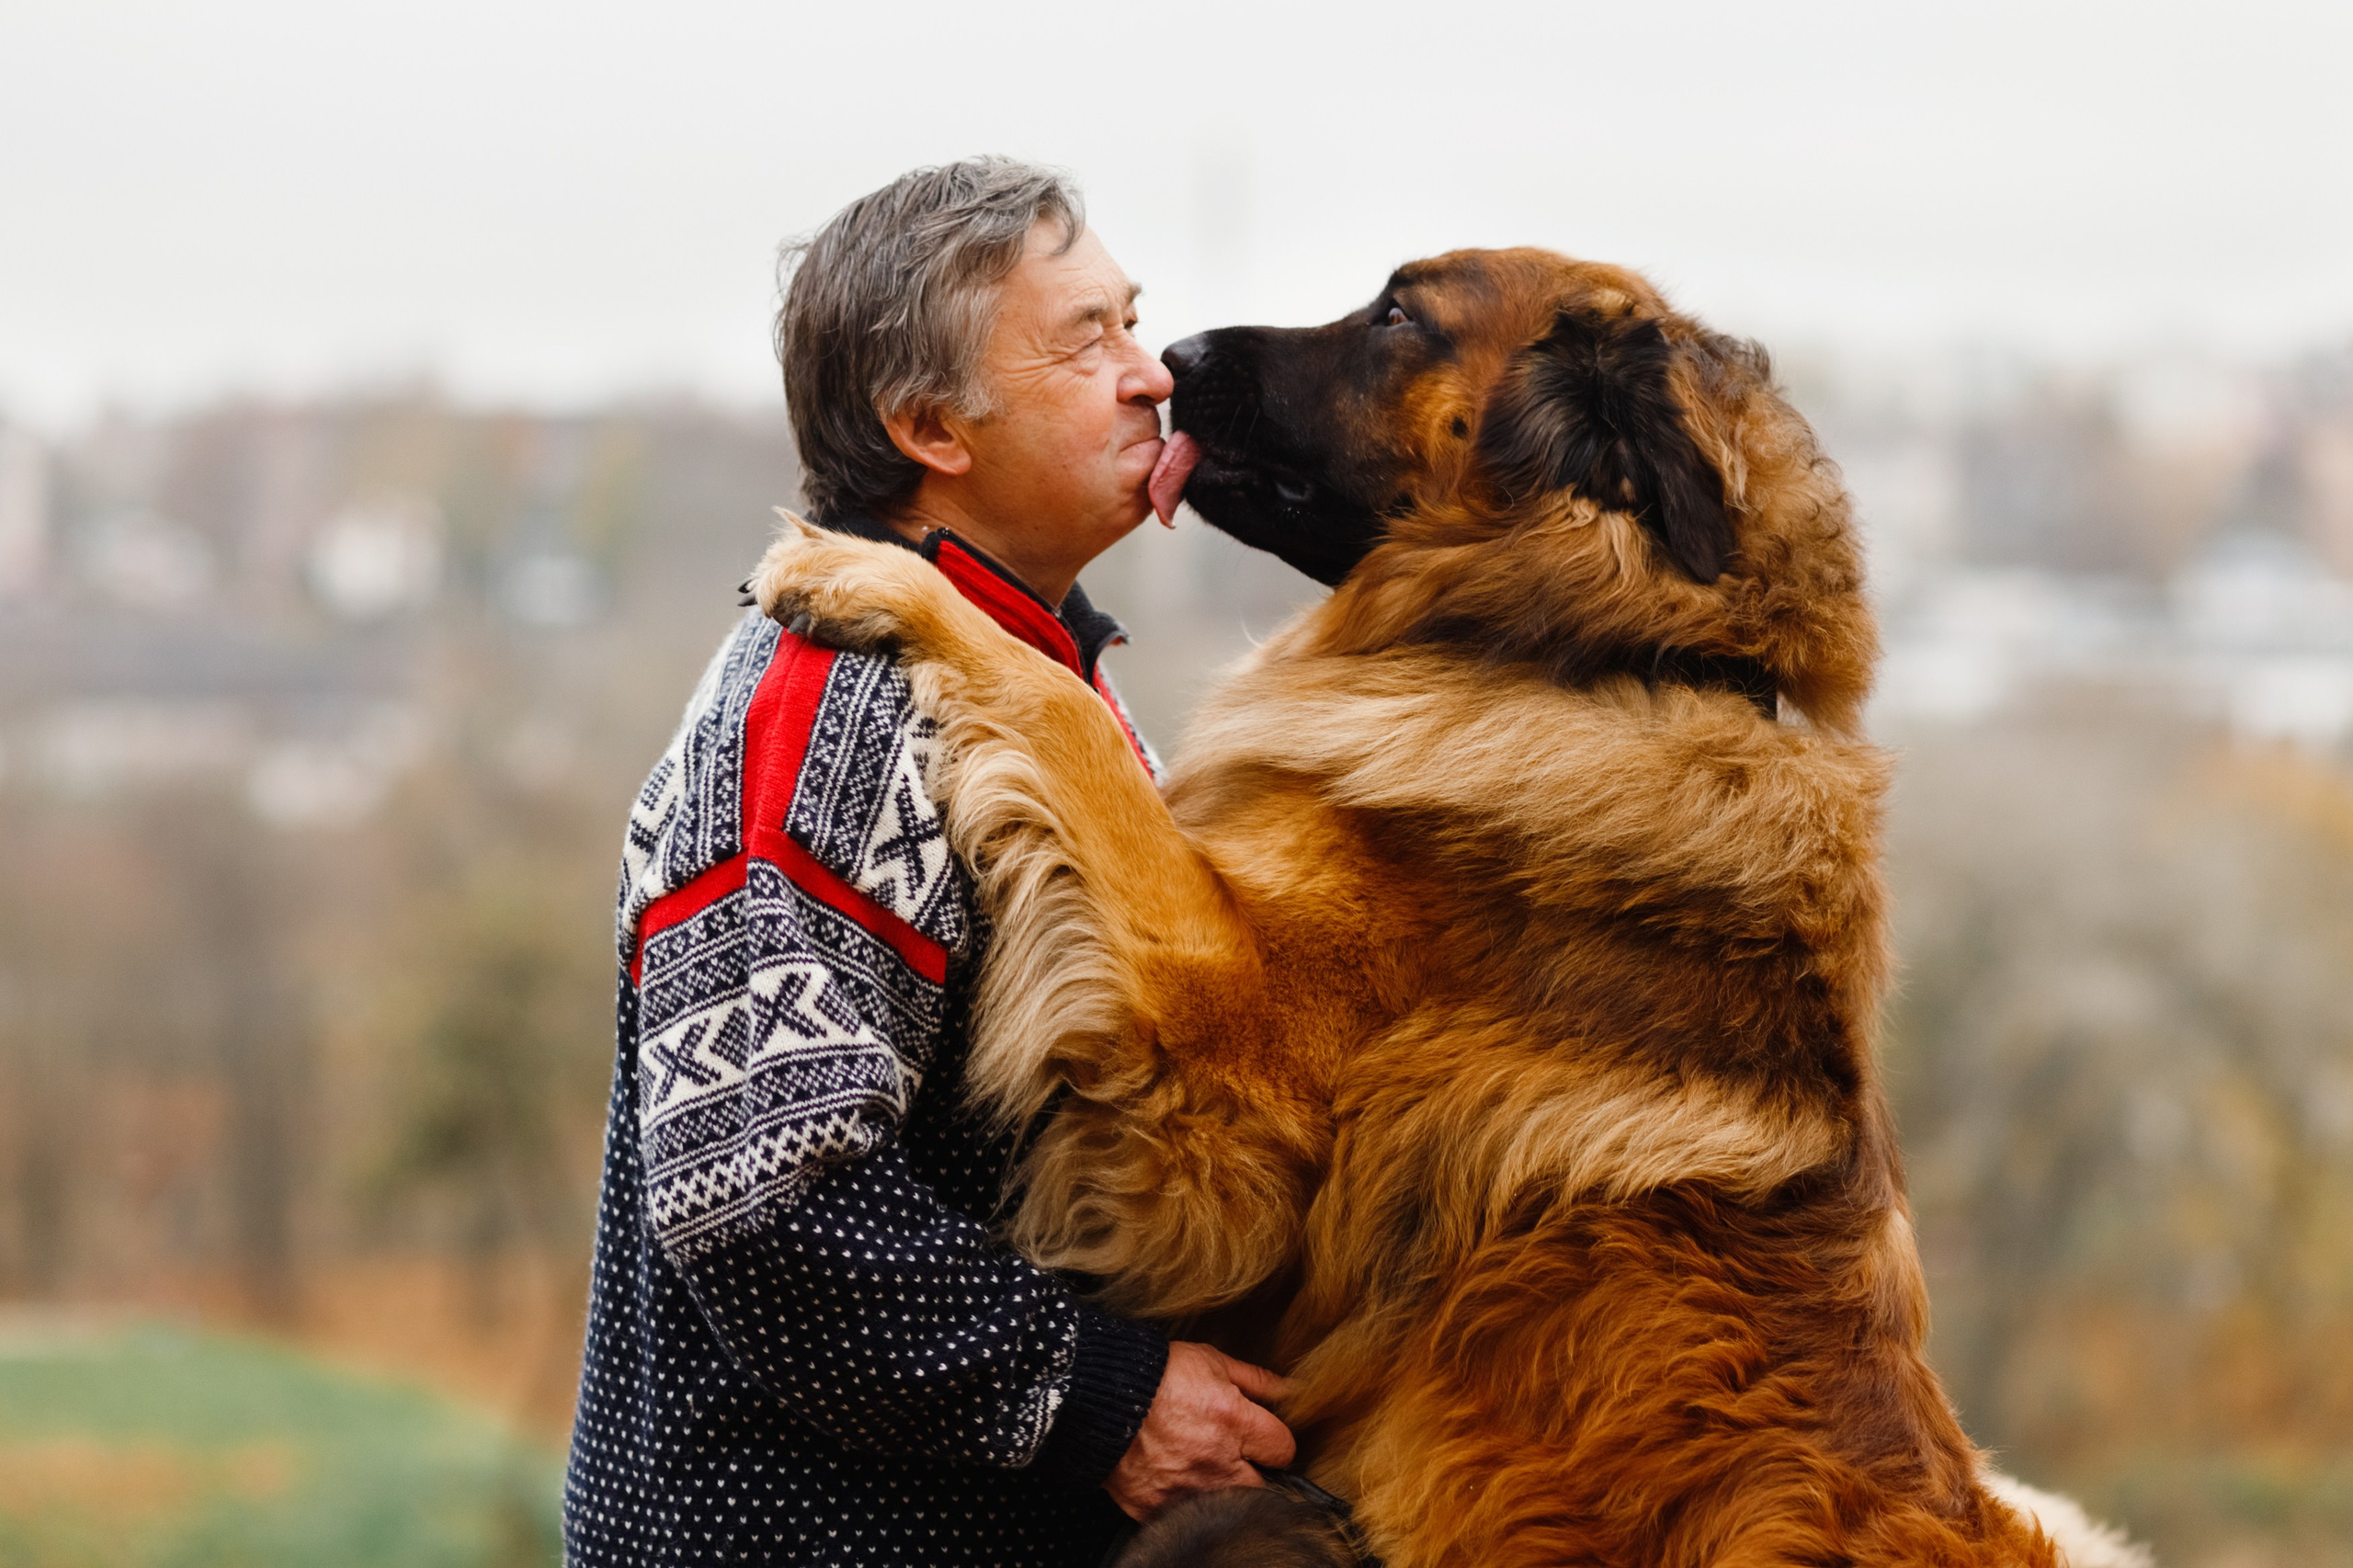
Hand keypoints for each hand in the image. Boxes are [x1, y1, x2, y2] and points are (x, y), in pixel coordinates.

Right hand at [1105, 1341, 1295, 1520]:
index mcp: (1234, 1421)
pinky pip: (1186, 1515)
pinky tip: (1178, 1480)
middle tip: (1237, 1458)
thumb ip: (1254, 1379)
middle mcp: (1216, 1462)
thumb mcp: (1210, 1360)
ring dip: (1223, 1489)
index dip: (1275, 1442)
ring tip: (1205, 1468)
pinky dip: (1186, 1502)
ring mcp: (1186, 1489)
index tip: (1264, 1440)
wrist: (1097, 1393)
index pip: (1283, 1449)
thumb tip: (1288, 1391)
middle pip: (1261, 1486)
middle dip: (1254, 1473)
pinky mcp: (1157, 1507)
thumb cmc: (1155, 1374)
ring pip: (1227, 1505)